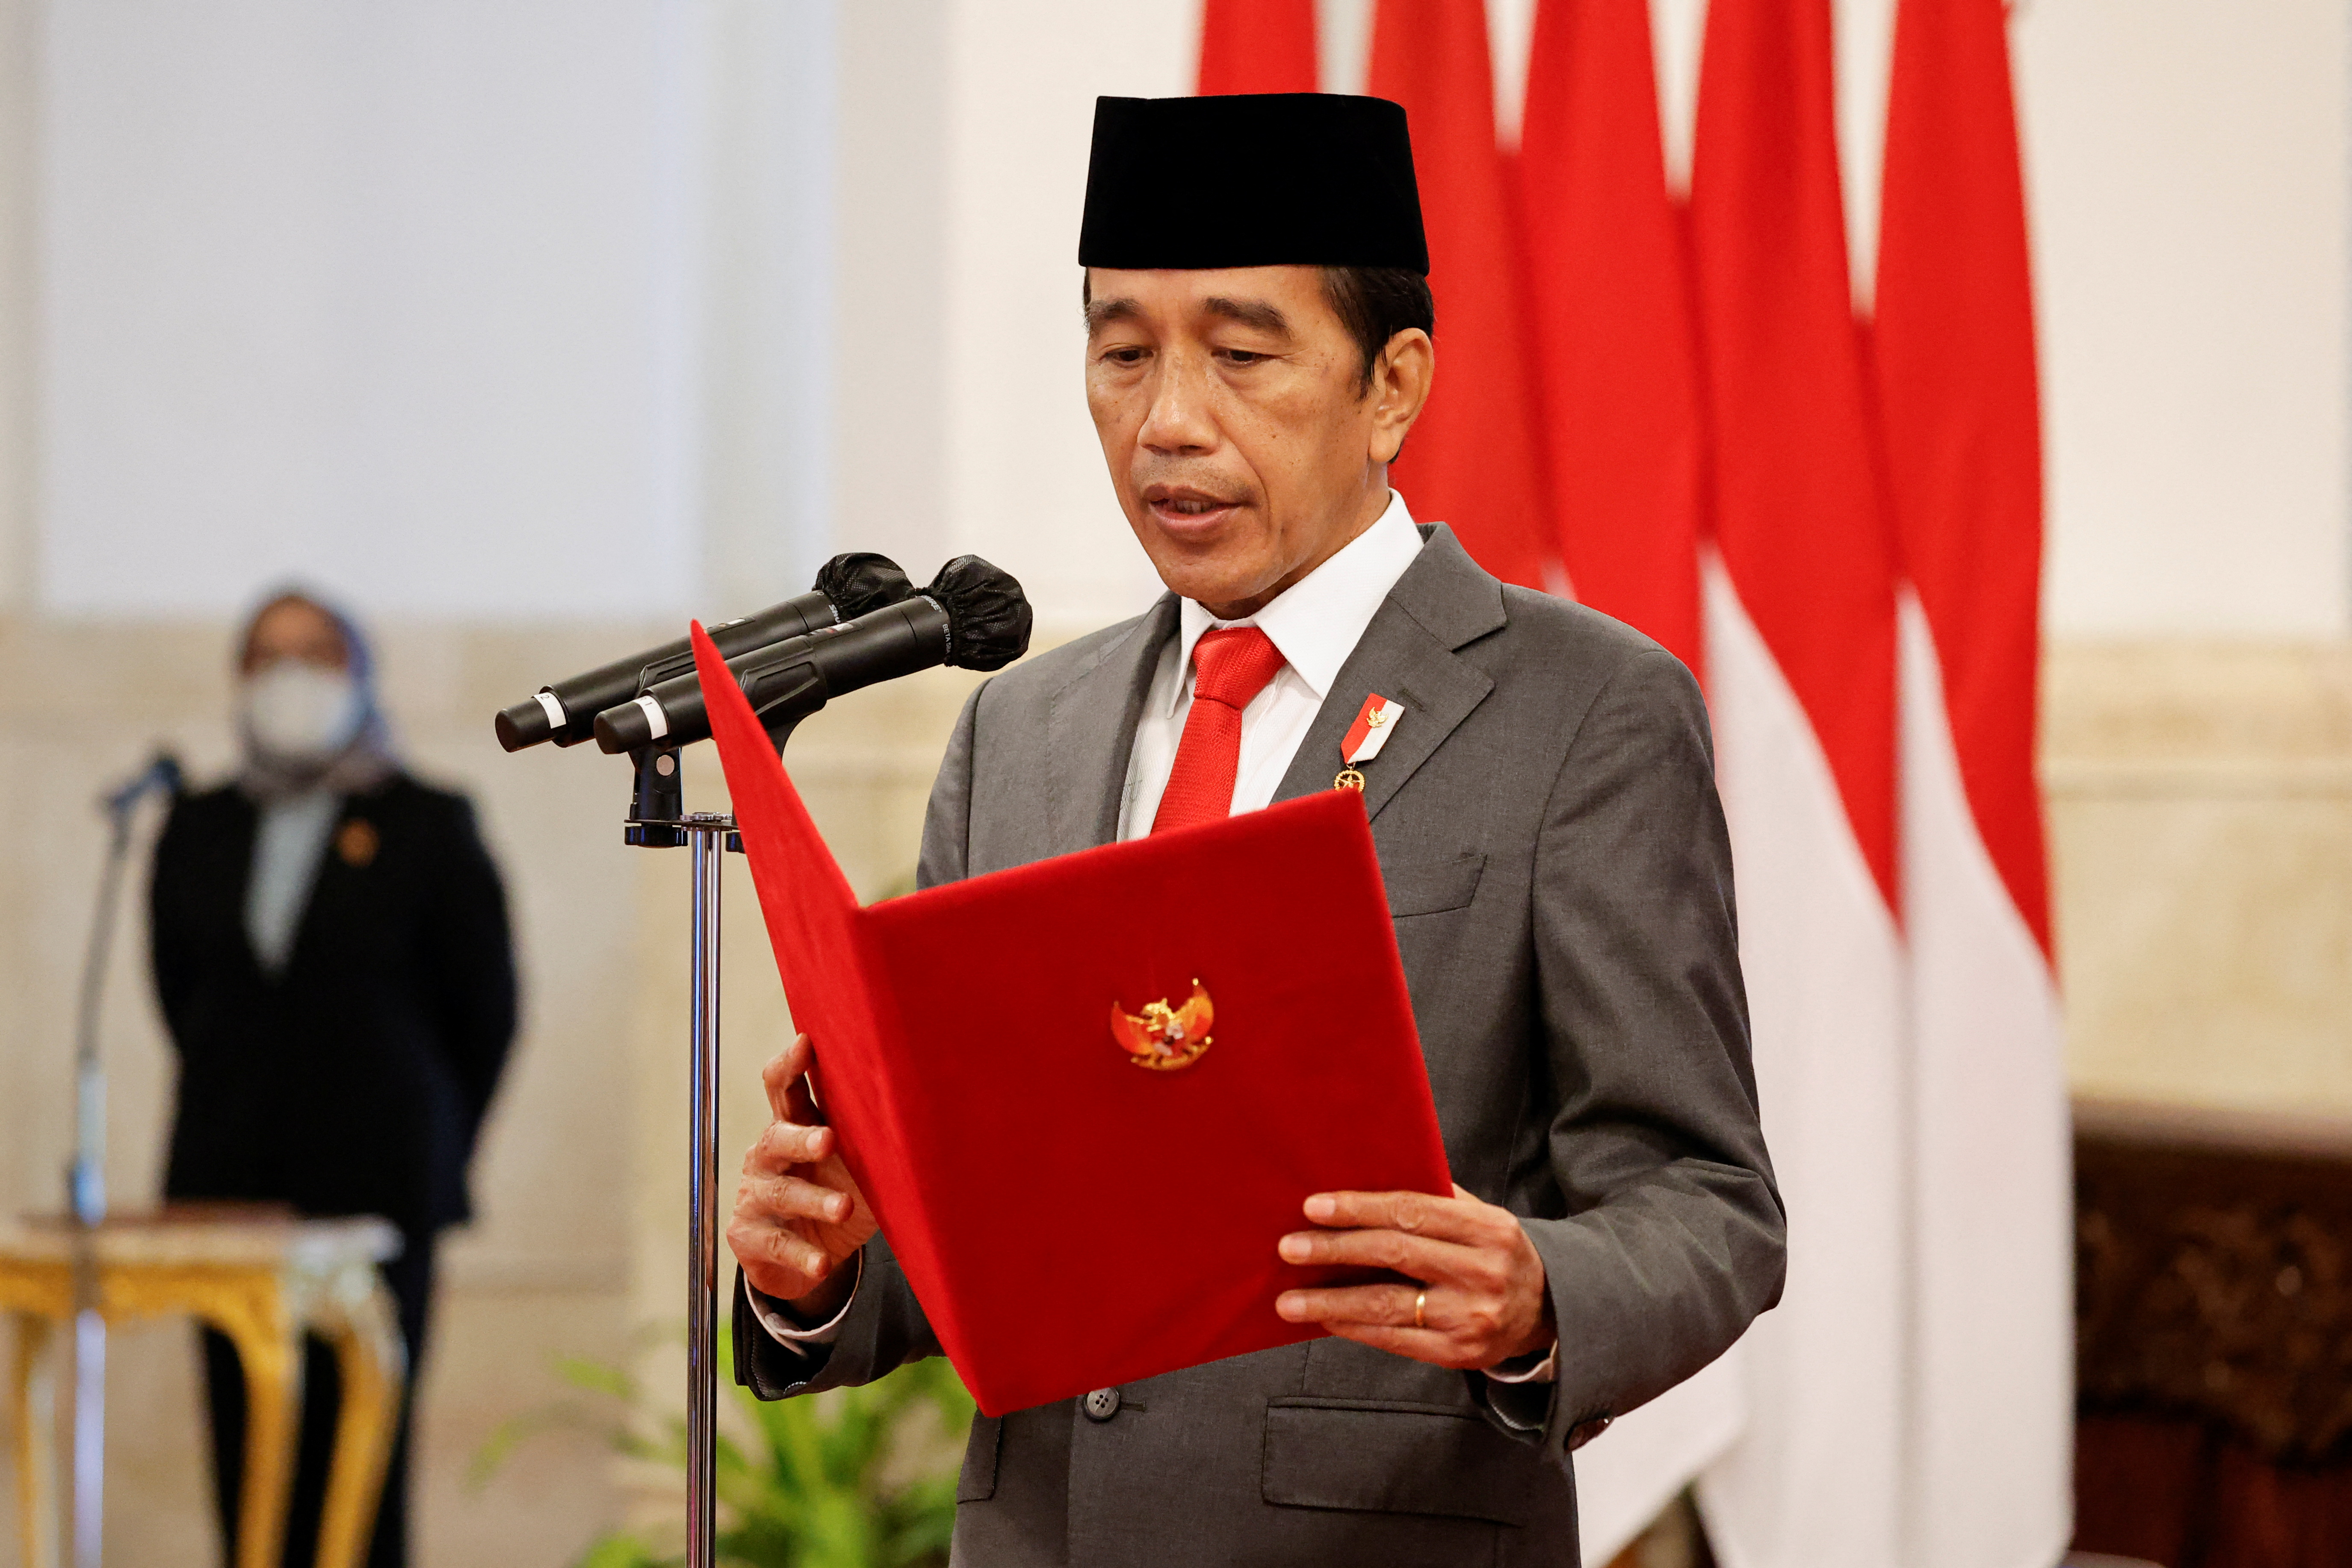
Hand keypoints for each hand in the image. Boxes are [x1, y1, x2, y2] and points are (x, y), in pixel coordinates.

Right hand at [725, 1033, 876, 1316]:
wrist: (806, 1258)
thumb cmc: (836, 1191)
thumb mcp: (857, 1163)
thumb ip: (875, 1136)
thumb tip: (934, 1106)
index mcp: (793, 1126)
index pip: (782, 1089)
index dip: (789, 1065)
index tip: (805, 1043)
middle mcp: (767, 1155)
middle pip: (777, 1137)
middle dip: (802, 1138)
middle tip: (829, 1141)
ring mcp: (754, 1195)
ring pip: (781, 1192)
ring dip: (815, 1200)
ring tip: (844, 1208)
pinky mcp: (747, 1236)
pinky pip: (776, 1244)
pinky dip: (802, 1255)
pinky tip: (822, 1265)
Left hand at [1274, 1183, 1553, 1370]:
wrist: (1551, 1309)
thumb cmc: (1498, 1253)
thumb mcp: (1483, 1217)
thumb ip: (1436, 1199)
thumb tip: (1365, 1180)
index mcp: (1488, 1228)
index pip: (1412, 1211)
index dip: (1359, 1208)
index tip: (1314, 1207)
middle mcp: (1483, 1272)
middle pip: (1396, 1255)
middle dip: (1336, 1250)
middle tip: (1289, 1247)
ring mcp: (1472, 1316)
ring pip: (1388, 1305)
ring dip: (1331, 1302)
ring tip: (1288, 1301)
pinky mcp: (1461, 1354)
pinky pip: (1395, 1340)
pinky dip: (1355, 1328)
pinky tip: (1326, 1318)